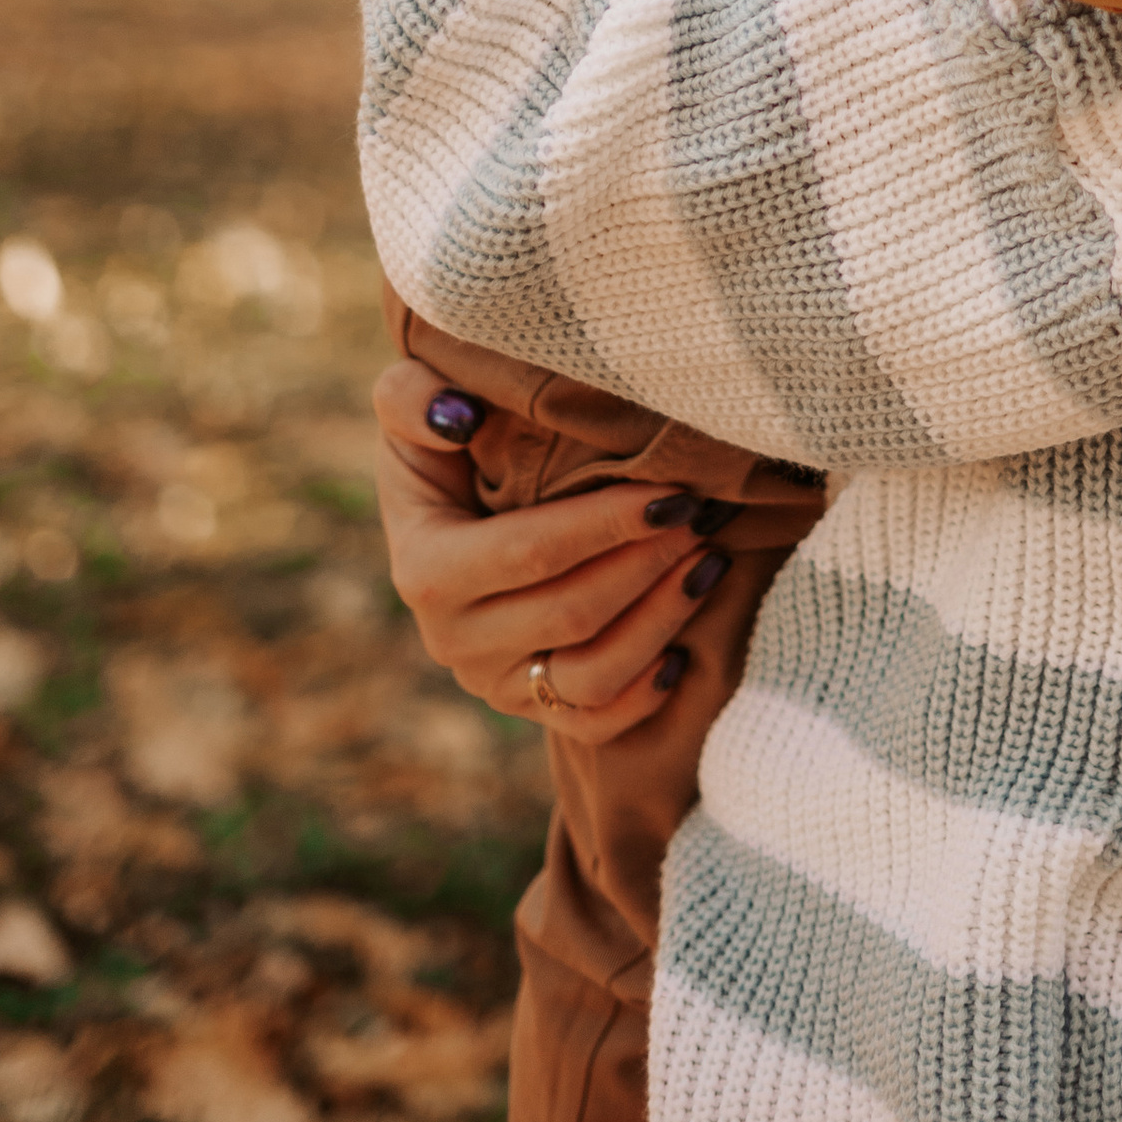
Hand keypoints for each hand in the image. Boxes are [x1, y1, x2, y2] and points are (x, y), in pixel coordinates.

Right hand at [372, 360, 724, 743]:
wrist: (453, 503)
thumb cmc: (450, 439)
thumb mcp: (412, 403)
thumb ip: (413, 398)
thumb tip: (457, 417)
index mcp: (426, 569)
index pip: (531, 553)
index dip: (608, 525)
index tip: (675, 491)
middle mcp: (455, 640)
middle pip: (572, 613)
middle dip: (649, 564)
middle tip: (705, 517)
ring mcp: (493, 682)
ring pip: (591, 676)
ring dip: (661, 622)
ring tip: (710, 563)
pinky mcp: (529, 705)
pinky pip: (592, 723)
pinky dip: (643, 696)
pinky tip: (683, 650)